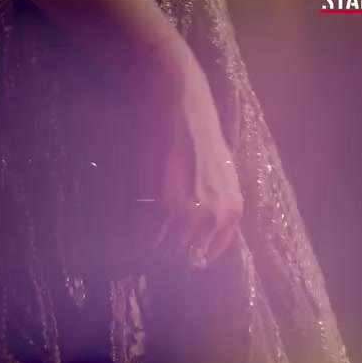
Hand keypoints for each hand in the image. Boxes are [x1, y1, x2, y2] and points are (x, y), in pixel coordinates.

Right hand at [135, 38, 242, 263]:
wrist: (177, 104)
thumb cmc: (196, 130)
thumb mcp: (219, 173)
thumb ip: (212, 204)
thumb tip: (190, 230)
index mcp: (233, 211)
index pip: (209, 255)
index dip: (186, 253)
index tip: (169, 247)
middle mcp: (215, 219)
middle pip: (185, 258)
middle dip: (166, 252)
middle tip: (149, 241)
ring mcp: (188, 216)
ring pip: (163, 252)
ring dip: (148, 246)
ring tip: (136, 234)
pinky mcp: (160, 207)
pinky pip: (143, 239)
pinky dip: (133, 237)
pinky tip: (128, 225)